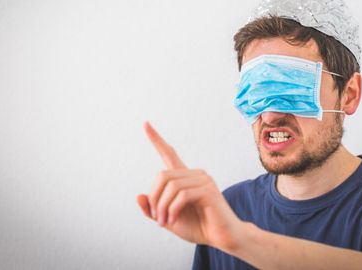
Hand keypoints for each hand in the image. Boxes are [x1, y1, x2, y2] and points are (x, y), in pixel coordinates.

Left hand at [137, 122, 242, 250]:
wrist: (221, 237)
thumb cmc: (198, 226)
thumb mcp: (169, 219)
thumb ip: (154, 210)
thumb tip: (139, 196)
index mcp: (184, 178)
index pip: (169, 153)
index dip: (156, 140)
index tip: (145, 124)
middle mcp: (194, 174)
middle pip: (162, 175)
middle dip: (155, 198)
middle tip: (157, 218)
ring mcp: (203, 180)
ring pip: (171, 186)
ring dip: (163, 207)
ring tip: (165, 221)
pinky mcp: (208, 190)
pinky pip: (182, 195)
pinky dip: (173, 209)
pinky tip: (173, 219)